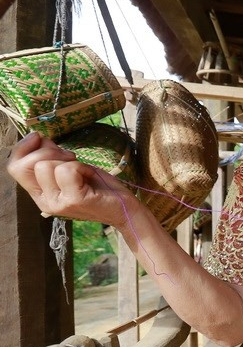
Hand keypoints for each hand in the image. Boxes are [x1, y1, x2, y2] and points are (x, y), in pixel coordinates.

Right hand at [6, 132, 137, 226]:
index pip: (13, 167)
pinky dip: (81, 167)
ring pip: (46, 166)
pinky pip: (67, 170)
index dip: (24, 147)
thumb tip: (37, 137)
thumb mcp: (70, 170)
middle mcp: (44, 202)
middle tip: (70, 157)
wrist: (124, 209)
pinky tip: (90, 175)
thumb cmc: (99, 187)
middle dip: (48, 151)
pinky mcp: (73, 200)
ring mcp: (57, 203)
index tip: (42, 139)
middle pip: (27, 164)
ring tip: (83, 171)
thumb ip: (51, 158)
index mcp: (40, 194)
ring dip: (69, 161)